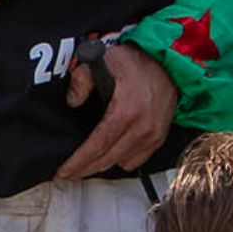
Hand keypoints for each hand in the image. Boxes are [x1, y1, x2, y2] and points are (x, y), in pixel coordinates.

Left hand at [56, 43, 179, 178]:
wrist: (168, 64)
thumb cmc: (138, 62)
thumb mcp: (105, 60)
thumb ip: (83, 79)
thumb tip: (73, 101)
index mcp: (126, 111)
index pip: (97, 145)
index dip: (78, 161)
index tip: (64, 171)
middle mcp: (142, 127)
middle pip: (107, 160)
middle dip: (85, 169)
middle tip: (70, 171)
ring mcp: (153, 135)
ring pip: (122, 163)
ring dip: (104, 164)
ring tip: (89, 159)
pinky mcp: (159, 138)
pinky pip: (137, 160)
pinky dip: (122, 159)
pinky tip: (111, 151)